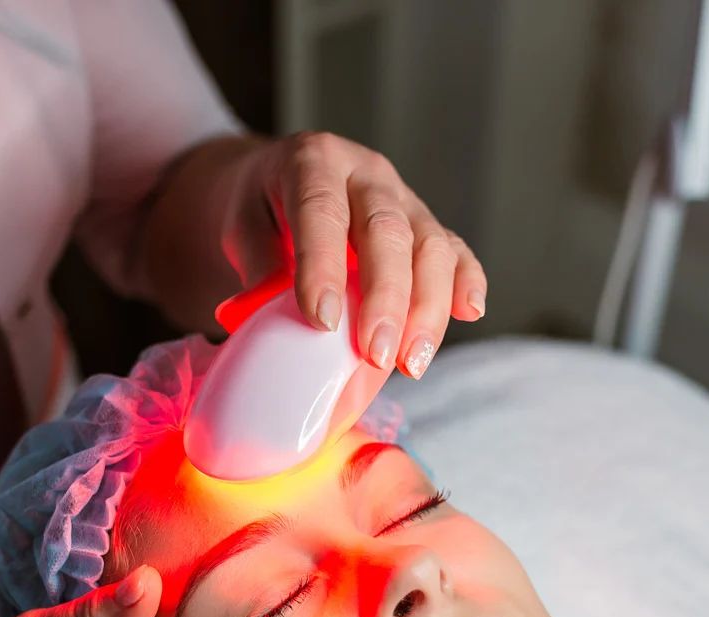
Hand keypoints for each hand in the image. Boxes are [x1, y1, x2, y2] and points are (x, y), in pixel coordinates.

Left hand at [220, 130, 488, 378]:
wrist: (279, 183)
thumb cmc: (260, 209)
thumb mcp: (239, 223)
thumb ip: (254, 260)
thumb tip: (265, 310)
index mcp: (314, 162)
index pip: (322, 211)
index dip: (324, 266)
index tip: (323, 321)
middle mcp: (367, 174)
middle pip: (387, 230)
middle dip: (386, 298)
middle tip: (376, 353)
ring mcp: (404, 198)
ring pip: (431, 245)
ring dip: (427, 308)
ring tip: (412, 362)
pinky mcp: (427, 225)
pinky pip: (455, 250)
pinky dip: (466, 281)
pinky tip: (469, 312)